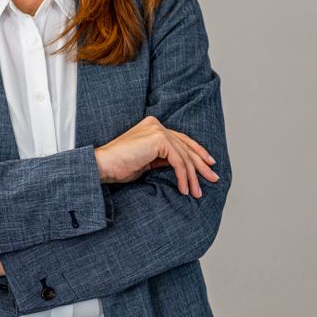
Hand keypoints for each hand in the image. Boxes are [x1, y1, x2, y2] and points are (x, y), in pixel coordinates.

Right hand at [94, 116, 218, 197]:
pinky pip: (178, 160)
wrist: (103, 165)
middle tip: (213, 178)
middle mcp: (156, 124)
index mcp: (153, 126)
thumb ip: (162, 158)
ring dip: (192, 176)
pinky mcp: (158, 139)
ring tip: (196, 192)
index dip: (197, 152)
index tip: (208, 165)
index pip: (180, 139)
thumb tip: (181, 167)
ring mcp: (157, 130)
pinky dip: (183, 176)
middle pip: (186, 145)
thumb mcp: (146, 161)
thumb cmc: (119, 166)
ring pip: (184, 155)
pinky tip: (183, 189)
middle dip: (201, 164)